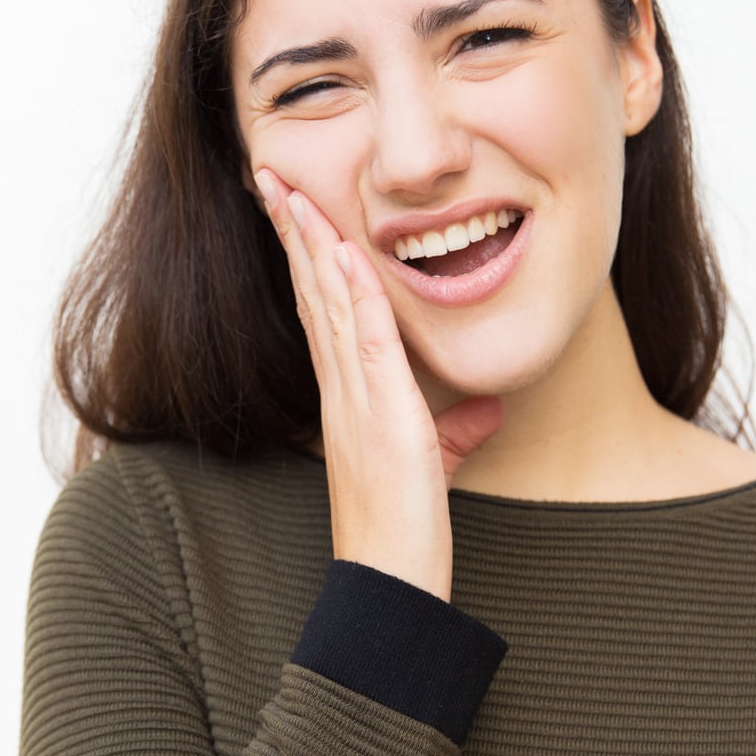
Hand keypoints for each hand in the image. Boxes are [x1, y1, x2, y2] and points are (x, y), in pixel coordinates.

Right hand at [254, 166, 505, 602]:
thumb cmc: (406, 531)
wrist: (391, 581)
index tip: (295, 205)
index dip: (308, 253)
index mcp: (349, 393)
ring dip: (311, 244)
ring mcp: (356, 399)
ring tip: (290, 192)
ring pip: (328, 304)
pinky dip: (355, 295)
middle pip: (312, 291)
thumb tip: (485, 409)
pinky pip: (365, 343)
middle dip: (293, 229)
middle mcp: (341, 387)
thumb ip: (456, 433)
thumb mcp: (437, 467)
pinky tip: (347, 254)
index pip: (323, 307)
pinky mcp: (382, 415)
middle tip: (270, 175)